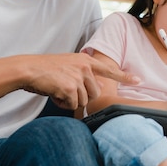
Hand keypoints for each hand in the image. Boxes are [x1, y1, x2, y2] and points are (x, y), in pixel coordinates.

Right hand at [21, 53, 139, 109]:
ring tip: (58, 90)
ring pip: (84, 101)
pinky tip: (54, 94)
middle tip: (65, 90)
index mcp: (85, 60)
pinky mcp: (70, 87)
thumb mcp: (68, 66)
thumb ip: (83, 75)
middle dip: (82, 97)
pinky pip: (72, 105)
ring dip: (71, 101)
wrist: (28, 69)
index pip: (109, 70)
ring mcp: (78, 76)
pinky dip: (63, 104)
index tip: (138, 80)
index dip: (124, 77)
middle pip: (95, 93)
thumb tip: (97, 91)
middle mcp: (85, 67)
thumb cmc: (45, 70)